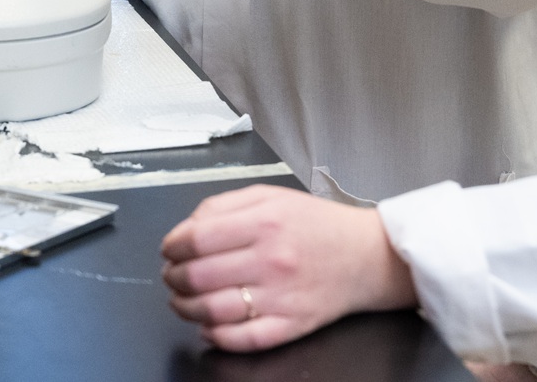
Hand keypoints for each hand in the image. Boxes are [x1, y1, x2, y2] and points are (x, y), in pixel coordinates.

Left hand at [160, 185, 415, 351]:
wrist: (367, 256)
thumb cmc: (316, 224)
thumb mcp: (271, 196)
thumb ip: (225, 205)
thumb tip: (187, 230)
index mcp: (265, 222)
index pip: (197, 239)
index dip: (172, 246)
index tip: (169, 249)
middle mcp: (272, 260)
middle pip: (199, 276)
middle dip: (174, 277)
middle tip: (172, 274)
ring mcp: (282, 297)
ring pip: (213, 311)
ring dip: (186, 308)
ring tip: (182, 300)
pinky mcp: (291, 326)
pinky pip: (242, 339)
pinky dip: (215, 336)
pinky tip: (208, 325)